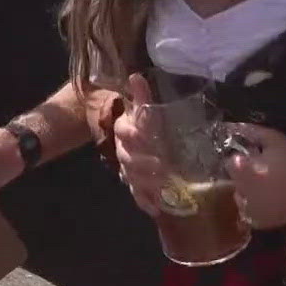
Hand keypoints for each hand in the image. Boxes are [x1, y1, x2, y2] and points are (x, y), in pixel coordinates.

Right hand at [112, 74, 168, 215]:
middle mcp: (122, 149)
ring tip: (163, 189)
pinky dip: (144, 202)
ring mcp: (127, 168)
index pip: (126, 131)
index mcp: (124, 128)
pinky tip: (155, 209)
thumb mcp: (142, 108)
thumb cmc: (142, 121)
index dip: (135, 134)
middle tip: (162, 167)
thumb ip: (141, 95)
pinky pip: (135, 194)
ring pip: (132, 177)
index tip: (146, 136)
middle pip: (128, 158)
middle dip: (144, 163)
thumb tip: (136, 76)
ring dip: (146, 184)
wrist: (129, 138)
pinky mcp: (133, 183)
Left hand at [221, 122, 285, 229]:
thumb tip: (231, 126)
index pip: (230, 164)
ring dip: (248, 193)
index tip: (252, 159)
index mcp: (245, 171)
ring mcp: (253, 210)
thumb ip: (250, 132)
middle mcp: (245, 192)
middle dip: (244, 176)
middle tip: (263, 172)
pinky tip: (270, 199)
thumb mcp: (274, 139)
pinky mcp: (263, 223)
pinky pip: (250, 215)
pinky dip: (255, 208)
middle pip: (235, 182)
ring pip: (240, 199)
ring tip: (268, 186)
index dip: (241, 160)